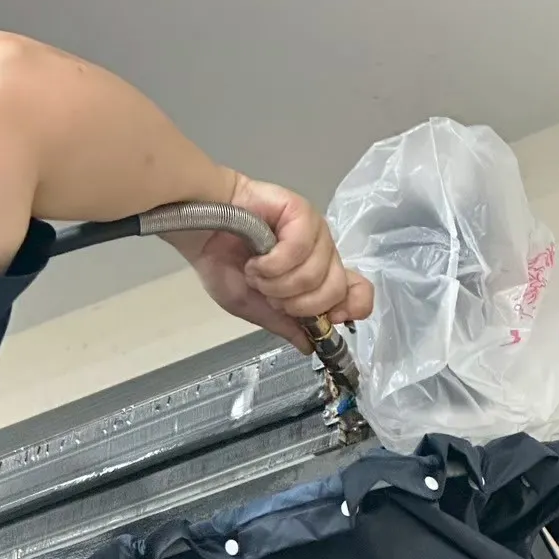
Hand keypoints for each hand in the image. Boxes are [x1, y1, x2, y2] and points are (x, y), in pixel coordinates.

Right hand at [183, 173, 373, 352]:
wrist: (199, 230)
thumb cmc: (222, 262)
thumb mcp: (252, 305)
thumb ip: (283, 325)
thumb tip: (309, 346)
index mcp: (318, 276)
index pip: (360, 293)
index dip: (349, 309)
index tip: (322, 319)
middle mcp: (322, 253)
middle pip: (335, 291)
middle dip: (296, 304)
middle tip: (269, 294)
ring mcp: (314, 231)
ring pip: (315, 274)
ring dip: (277, 284)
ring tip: (255, 273)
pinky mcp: (301, 212)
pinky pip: (300, 249)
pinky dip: (272, 265)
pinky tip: (256, 260)